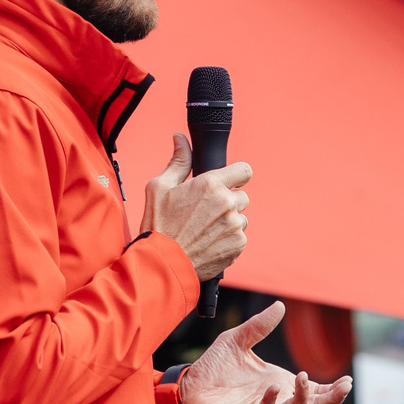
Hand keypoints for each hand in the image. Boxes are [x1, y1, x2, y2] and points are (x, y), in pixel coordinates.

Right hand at [140, 131, 251, 281]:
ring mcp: (235, 225)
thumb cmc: (158, 225)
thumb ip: (178, 161)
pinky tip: (208, 243)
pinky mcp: (238, 245)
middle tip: (205, 213)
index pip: (244, 170)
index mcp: (211, 184)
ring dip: (228, 222)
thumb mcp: (160, 187)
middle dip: (227, 202)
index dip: (237, 176)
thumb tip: (180, 139)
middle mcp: (227, 203)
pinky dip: (228, 240)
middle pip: (241, 196)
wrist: (163, 264)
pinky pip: (240, 238)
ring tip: (204, 231)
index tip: (229, 182)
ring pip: (240, 218)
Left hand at [177, 301, 352, 403]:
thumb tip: (281, 305)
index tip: (348, 380)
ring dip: (302, 396)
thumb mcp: (237, 339)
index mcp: (280, 382)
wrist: (187, 388)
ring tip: (302, 377)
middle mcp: (276, 399)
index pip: (315, 390)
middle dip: (331, 397)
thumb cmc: (213, 367)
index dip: (332, 388)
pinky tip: (272, 389)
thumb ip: (259, 326)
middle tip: (344, 386)